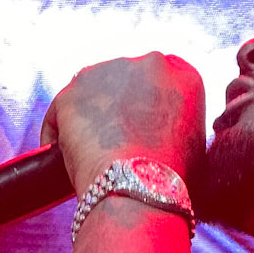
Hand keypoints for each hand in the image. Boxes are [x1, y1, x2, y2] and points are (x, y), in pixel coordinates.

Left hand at [39, 53, 205, 195]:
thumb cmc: (169, 182)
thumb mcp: (194, 149)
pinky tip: (62, 157)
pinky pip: (61, 111)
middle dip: (119, 104)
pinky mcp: (73, 89)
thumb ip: (181, 127)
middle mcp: (150, 64)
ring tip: (89, 151)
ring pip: (93, 91)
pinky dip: (59, 133)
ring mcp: (109, 71)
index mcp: (185, 77)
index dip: (148, 103)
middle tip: (116, 139)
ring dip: (90, 116)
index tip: (141, 125)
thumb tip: (164, 136)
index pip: (163, 80)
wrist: (136, 188)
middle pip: (127, 79)